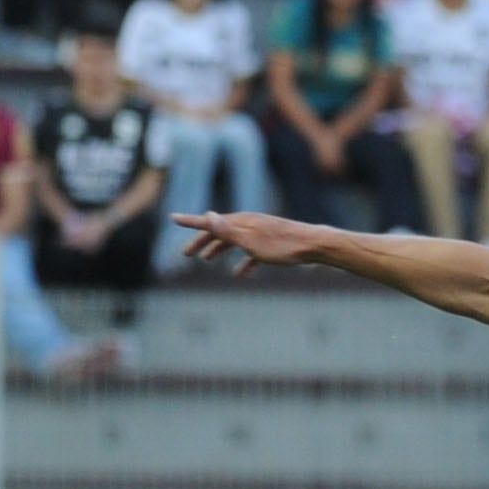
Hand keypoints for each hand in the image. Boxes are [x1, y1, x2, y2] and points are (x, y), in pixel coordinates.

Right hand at [173, 207, 333, 272]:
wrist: (315, 246)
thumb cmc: (282, 245)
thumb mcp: (250, 240)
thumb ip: (227, 230)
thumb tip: (207, 215)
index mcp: (240, 222)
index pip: (209, 221)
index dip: (190, 221)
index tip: (172, 218)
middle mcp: (248, 224)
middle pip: (219, 232)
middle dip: (201, 242)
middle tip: (186, 255)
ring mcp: (261, 234)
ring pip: (234, 242)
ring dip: (219, 250)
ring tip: (208, 261)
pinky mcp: (273, 245)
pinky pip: (252, 253)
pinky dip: (243, 262)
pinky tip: (241, 274)